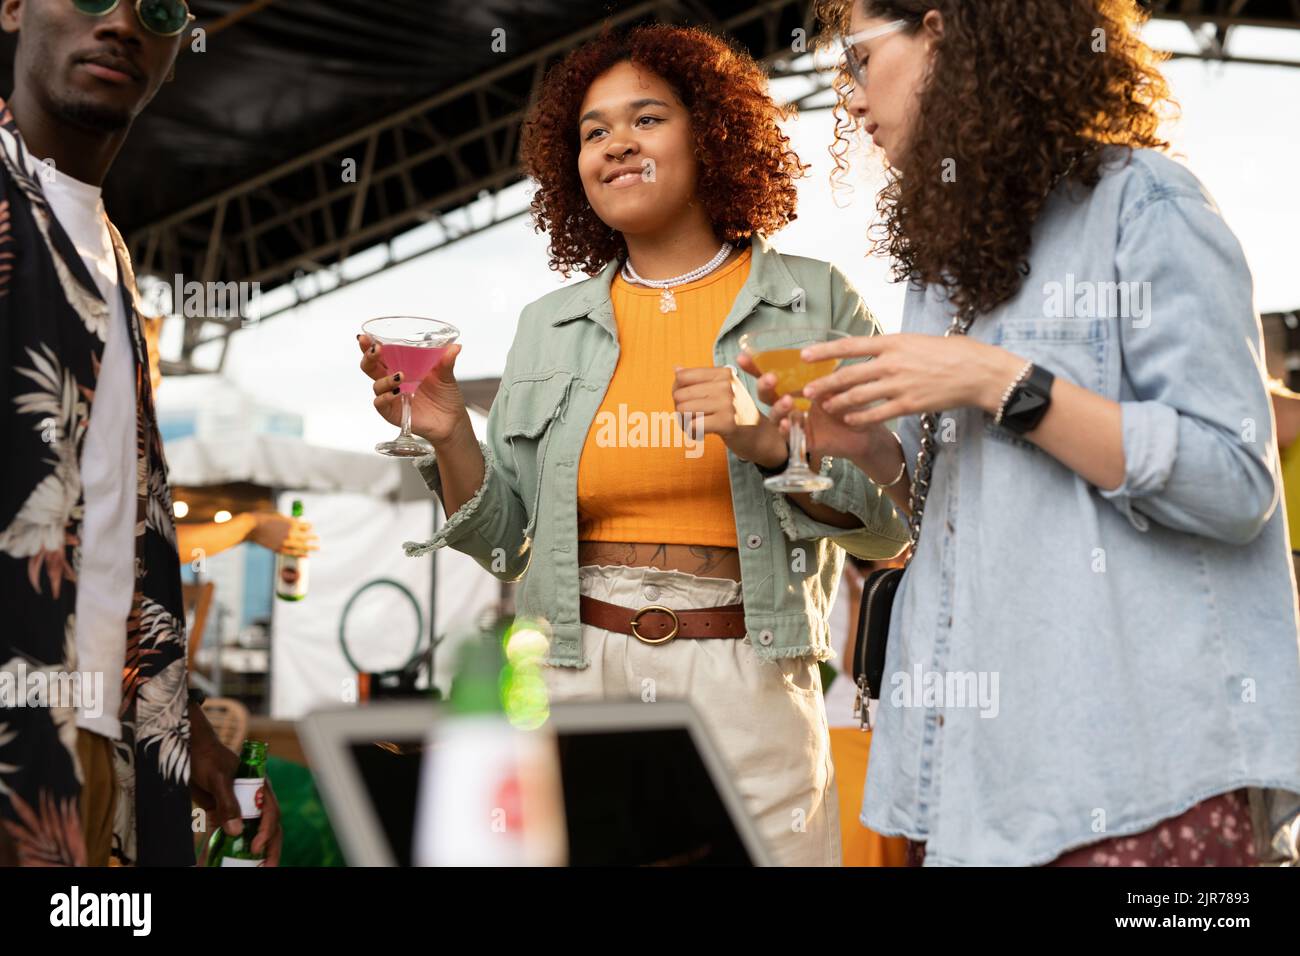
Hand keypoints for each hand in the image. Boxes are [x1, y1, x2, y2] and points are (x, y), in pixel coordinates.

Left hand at [190, 703, 281, 865]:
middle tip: (266, 868)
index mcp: (259, 788)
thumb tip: (235, 831)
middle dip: (269, 849)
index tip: (255, 846)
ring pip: (251, 833)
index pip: (271, 813)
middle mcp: (253, 800)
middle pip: (268, 827)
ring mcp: (240, 808)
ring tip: (254, 868)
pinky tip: (223, 860)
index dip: (266, 831)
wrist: (190, 751)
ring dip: (253, 852)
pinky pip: (229, 833)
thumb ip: (227, 803)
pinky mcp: (224, 813)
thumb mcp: (218, 779)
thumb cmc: (208, 758)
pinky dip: (228, 848)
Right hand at [249, 512, 318, 556]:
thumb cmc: (265, 519)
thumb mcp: (280, 517)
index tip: (310, 528)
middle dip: (313, 538)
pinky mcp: (279, 549)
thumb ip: (290, 521)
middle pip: (306, 537)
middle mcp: (291, 533)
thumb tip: (298, 523)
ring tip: (318, 548)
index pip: (306, 526)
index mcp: (292, 523)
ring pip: (302, 546)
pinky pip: (293, 553)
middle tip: (319, 539)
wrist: (253, 527)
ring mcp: (286, 542)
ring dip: (311, 547)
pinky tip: (306, 555)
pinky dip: (301, 554)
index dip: (309, 527)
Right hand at [359, 334, 469, 445]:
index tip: (366, 336)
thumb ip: (447, 361)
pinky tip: (395, 394)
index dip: (370, 344)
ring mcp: (391, 396)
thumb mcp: (446, 376)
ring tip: (400, 376)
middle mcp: (392, 380)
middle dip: (368, 356)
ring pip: (377, 385)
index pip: (381, 353)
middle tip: (376, 349)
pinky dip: (385, 398)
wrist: (451, 421)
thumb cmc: (446, 396)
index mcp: (401, 366)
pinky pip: (381, 404)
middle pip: (370, 367)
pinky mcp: (392, 412)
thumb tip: (455, 347)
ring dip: (385, 379)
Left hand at [672, 365, 783, 465]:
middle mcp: (726, 385)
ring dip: (684, 423)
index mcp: (723, 374)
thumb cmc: (738, 414)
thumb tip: (676, 370)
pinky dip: (692, 433)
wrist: (762, 438)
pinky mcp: (727, 422)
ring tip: (695, 427)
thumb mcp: (722, 393)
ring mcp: (727, 403)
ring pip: (683, 410)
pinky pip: (693, 425)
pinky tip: (700, 435)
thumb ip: (700, 381)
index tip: (687, 402)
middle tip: (692, 419)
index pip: (682, 377)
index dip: (677, 391)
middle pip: (679, 394)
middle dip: (679, 410)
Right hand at [735, 350, 876, 466]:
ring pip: (775, 416)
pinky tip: (787, 423)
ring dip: (778, 407)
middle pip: (767, 395)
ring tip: (787, 400)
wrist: (865, 431)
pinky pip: (788, 436)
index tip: (742, 357)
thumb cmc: (848, 404)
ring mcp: (793, 423)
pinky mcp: (801, 440)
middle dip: (764, 386)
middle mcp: (790, 404)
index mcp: (794, 387)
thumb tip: (814, 354)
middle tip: (771, 378)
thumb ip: (824, 373)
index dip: (755, 367)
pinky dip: (785, 430)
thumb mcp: (837, 383)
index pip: (771, 375)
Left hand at [798, 333, 1025, 426]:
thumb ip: (889, 349)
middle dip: (824, 384)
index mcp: (892, 342)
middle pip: (849, 375)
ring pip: (859, 396)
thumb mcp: (914, 341)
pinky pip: (877, 414)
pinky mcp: (909, 404)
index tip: (804, 356)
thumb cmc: (947, 353)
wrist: (976, 370)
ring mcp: (899, 385)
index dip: (824, 351)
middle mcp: (892, 363)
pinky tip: (849, 420)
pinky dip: (860, 418)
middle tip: (806, 391)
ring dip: (838, 403)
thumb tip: (867, 352)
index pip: (850, 346)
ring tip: (825, 407)